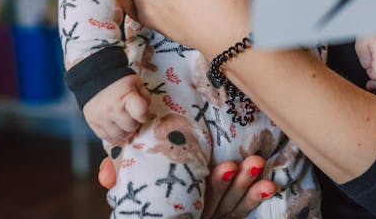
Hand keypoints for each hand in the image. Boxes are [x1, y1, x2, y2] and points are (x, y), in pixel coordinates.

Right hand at [82, 74, 150, 145]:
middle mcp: (112, 110)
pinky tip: (117, 128)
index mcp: (125, 97)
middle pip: (131, 127)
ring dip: (125, 130)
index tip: (143, 112)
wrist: (94, 77)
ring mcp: (102, 119)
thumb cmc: (118, 82)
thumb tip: (146, 114)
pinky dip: (115, 136)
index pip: (141, 113)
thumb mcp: (136, 83)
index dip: (145, 114)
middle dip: (134, 122)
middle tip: (131, 115)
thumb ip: (144, 98)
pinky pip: (108, 138)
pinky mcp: (93, 124)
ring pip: (121, 136)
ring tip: (123, 120)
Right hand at [98, 154, 276, 218]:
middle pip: (221, 205)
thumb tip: (104, 177)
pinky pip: (240, 212)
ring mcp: (211, 218)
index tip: (227, 166)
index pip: (198, 201)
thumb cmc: (143, 191)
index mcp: (176, 210)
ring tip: (259, 165)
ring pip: (233, 208)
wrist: (165, 205)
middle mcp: (196, 216)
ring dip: (249, 189)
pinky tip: (270, 184)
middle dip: (236, 184)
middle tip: (248, 162)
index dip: (215, 185)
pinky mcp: (223, 215)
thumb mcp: (129, 187)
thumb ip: (119, 177)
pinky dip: (255, 198)